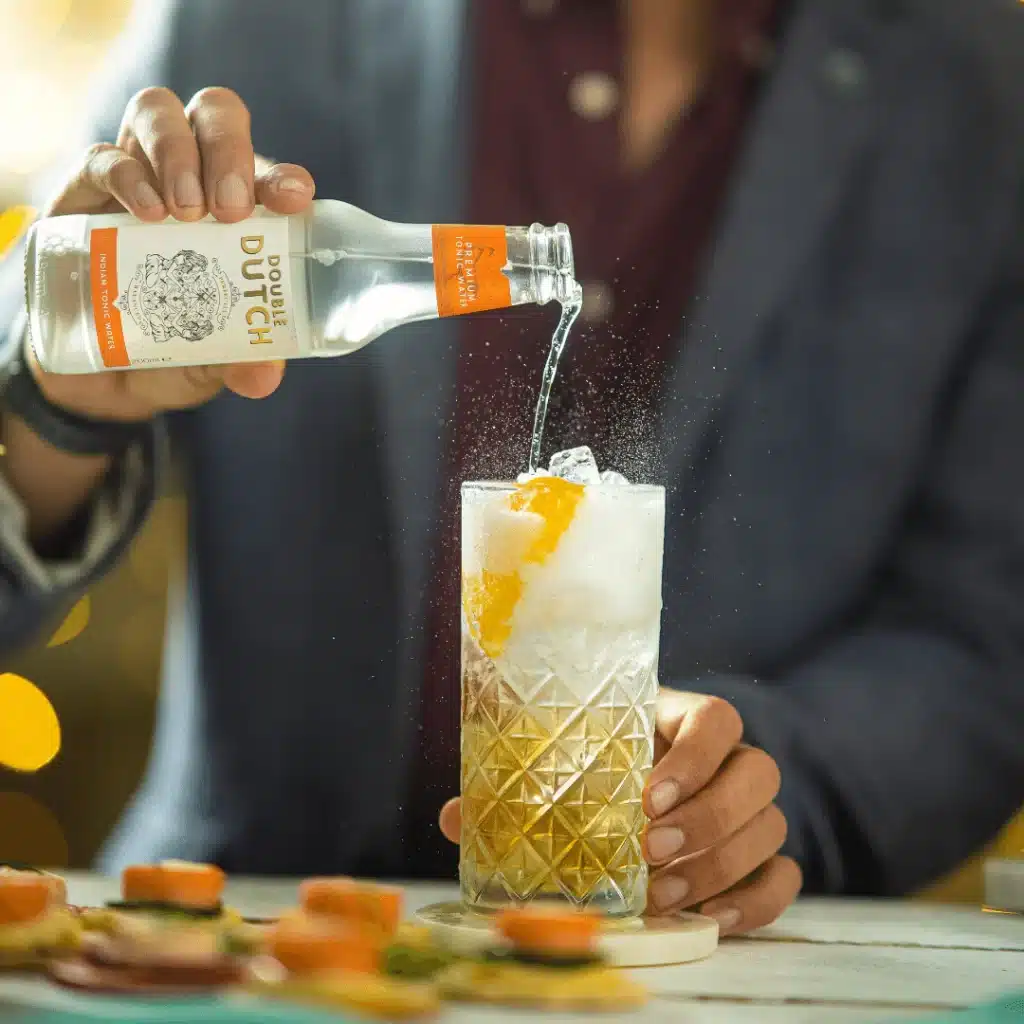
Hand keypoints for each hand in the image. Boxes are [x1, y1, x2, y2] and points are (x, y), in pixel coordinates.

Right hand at [34, 85, 316, 420]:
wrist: (103, 372)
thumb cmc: (178, 346)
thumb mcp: (216, 360)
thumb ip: (244, 362)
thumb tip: (263, 375)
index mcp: (245, 211)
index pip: (271, 173)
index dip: (284, 177)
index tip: (293, 200)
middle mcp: (197, 176)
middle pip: (217, 116)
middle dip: (230, 151)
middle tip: (230, 208)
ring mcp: (143, 172)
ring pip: (160, 114)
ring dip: (179, 154)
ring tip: (185, 212)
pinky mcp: (89, 187)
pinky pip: (104, 156)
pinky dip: (127, 174)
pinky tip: (145, 211)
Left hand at [439, 689, 801, 936]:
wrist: (640, 795)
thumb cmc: (595, 770)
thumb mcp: (565, 765)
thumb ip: (520, 785)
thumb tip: (456, 816)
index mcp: (681, 719)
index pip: (718, 718)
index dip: (694, 756)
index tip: (647, 797)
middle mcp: (728, 760)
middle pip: (759, 773)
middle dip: (709, 817)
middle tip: (651, 850)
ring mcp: (752, 808)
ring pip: (772, 826)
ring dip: (721, 865)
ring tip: (662, 895)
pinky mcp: (762, 857)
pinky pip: (784, 877)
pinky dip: (755, 902)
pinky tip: (708, 919)